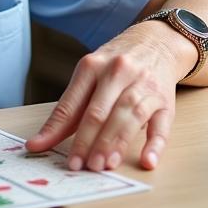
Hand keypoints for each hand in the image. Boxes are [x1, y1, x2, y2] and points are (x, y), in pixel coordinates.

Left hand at [25, 23, 187, 170]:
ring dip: (114, 144)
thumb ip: (72, 106)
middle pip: (98, 111)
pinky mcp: (166, 100)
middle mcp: (117, 72)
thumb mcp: (90, 73)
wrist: (155, 42)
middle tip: (79, 165)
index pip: (71, 103)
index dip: (56, 128)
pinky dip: (154, 144)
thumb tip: (45, 138)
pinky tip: (147, 160)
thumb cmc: (114, 64)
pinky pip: (161, 125)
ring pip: (127, 117)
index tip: (41, 148)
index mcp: (91, 66)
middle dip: (87, 141)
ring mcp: (144, 85)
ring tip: (103, 165)